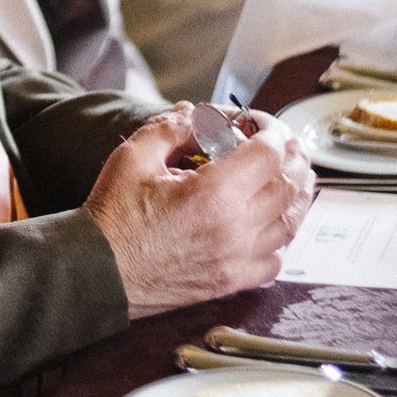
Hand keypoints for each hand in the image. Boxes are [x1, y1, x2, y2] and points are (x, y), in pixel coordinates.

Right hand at [82, 107, 314, 318]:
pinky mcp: (229, 282)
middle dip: (292, 158)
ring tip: (297, 176)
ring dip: (298, 195)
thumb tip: (194, 114)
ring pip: (290, 224)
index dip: (271, 131)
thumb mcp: (133, 157)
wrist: (98, 272)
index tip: (260, 123)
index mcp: (212, 194)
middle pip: (287, 186)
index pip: (268, 154)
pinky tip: (275, 224)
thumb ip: (169, 128)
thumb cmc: (112, 219)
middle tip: (287, 144)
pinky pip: (274, 261)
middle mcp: (233, 228)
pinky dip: (282, 238)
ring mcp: (235, 259)